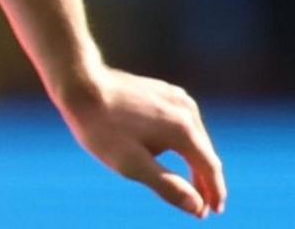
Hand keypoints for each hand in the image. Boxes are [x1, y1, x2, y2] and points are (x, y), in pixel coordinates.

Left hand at [55, 66, 226, 218]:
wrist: (80, 83)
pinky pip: (181, 122)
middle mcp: (186, 110)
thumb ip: (167, 186)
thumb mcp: (131, 164)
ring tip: (191, 183)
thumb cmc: (101, 127)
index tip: (213, 212)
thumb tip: (198, 207)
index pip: (209, 168)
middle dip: (204, 180)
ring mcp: (176, 96)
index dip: (214, 193)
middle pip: (204, 152)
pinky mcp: (164, 90)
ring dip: (193, 159)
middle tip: (201, 205)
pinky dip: (181, 141)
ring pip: (194, 137)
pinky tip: (172, 150)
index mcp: (183, 130)